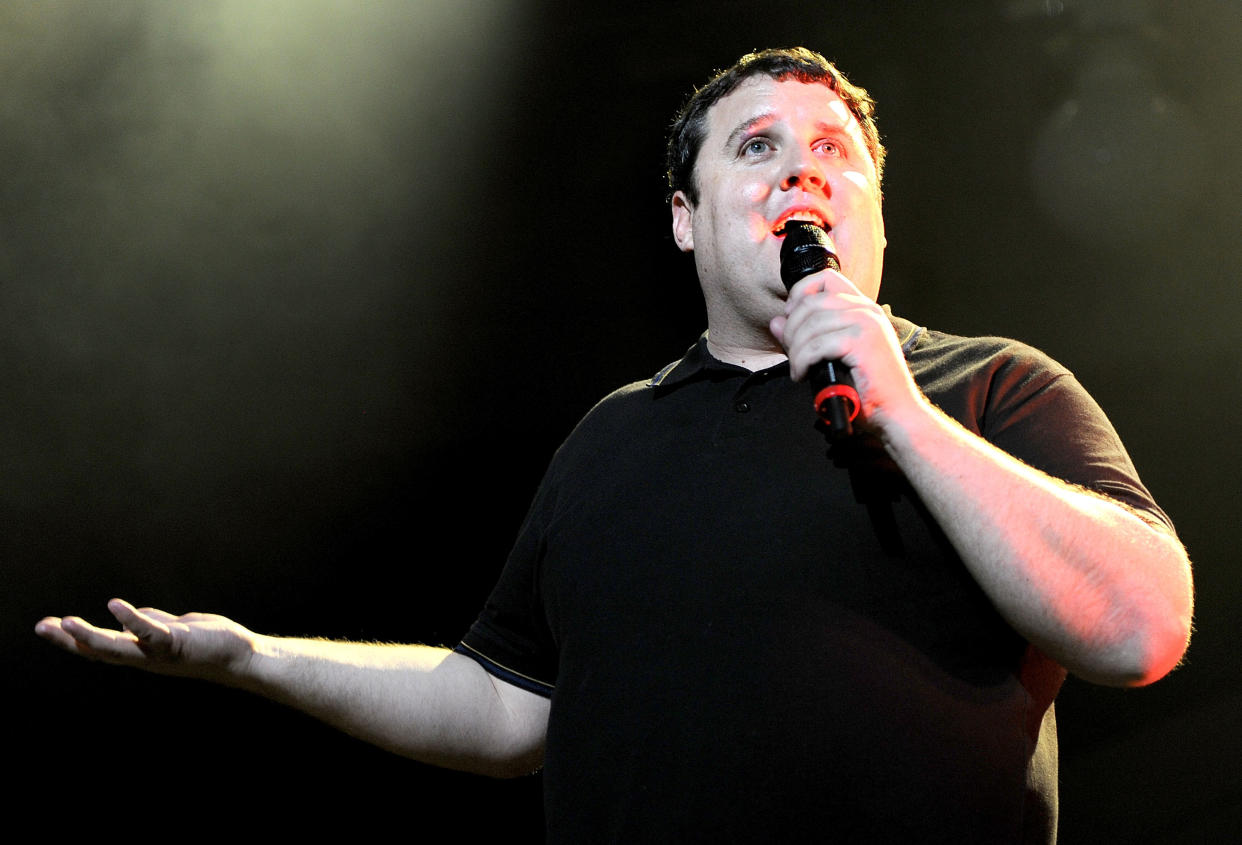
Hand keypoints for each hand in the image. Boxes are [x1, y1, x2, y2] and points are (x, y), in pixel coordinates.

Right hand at [35, 598, 256, 685]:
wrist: (239, 656)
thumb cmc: (207, 643)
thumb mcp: (171, 631)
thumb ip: (150, 625)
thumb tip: (127, 620)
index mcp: (140, 652)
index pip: (99, 647)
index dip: (72, 639)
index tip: (48, 625)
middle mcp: (143, 657)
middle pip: (98, 651)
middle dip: (67, 640)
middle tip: (40, 627)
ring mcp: (157, 653)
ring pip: (117, 648)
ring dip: (89, 636)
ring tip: (65, 622)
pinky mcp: (176, 644)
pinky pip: (150, 633)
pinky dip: (131, 620)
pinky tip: (113, 606)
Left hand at [769, 267, 923, 433]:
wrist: (896, 414)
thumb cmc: (868, 390)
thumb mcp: (831, 357)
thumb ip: (804, 337)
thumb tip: (776, 322)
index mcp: (863, 308)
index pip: (826, 278)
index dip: (800, 293)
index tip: (791, 319)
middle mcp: (867, 309)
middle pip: (811, 302)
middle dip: (792, 330)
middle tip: (793, 355)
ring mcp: (866, 323)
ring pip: (811, 325)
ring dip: (795, 351)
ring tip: (799, 370)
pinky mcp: (862, 342)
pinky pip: (816, 344)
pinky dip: (803, 361)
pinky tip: (804, 375)